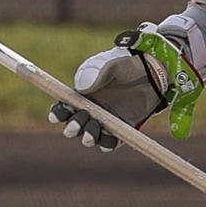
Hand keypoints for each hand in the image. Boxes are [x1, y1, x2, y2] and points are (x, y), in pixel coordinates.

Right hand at [48, 26, 170, 150]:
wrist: (150, 72)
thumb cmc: (124, 65)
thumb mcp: (109, 63)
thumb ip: (96, 72)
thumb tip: (81, 86)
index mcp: (80, 97)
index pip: (62, 109)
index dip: (57, 114)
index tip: (56, 116)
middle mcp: (90, 112)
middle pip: (74, 127)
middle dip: (73, 127)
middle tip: (80, 119)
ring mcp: (105, 123)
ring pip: (90, 137)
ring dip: (88, 137)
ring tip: (93, 129)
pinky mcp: (121, 130)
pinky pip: (110, 143)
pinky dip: (108, 143)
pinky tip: (110, 135)